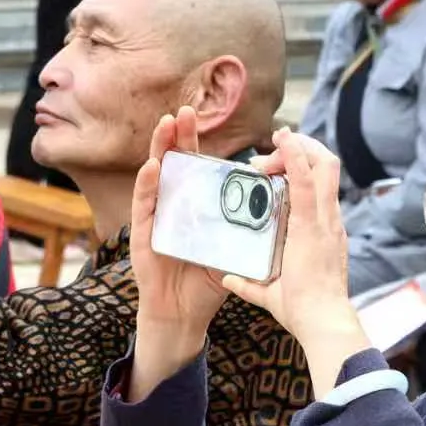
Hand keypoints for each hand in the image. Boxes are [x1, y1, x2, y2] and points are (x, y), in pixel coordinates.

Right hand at [132, 108, 230, 331]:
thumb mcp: (233, 249)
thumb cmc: (206, 282)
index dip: (200, 143)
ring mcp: (156, 218)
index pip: (198, 167)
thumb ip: (249, 228)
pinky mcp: (143, 235)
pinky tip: (152, 167)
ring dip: (161, 149)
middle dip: (180, 135)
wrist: (184, 315)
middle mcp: (173, 205)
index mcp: (196, 205)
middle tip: (185, 110)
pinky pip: (145, 206)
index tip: (204, 117)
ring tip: (167, 124)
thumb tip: (282, 206)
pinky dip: (147, 186)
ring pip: (157, 176)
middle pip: (177, 163)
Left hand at [224, 130, 369, 387]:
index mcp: (322, 232)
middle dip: (301, 150)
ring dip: (299, 147)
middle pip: (327, 167)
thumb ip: (250, 282)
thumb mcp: (271, 290)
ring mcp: (325, 219)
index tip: (267, 171)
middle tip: (268, 157)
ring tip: (278, 140)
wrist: (322, 323)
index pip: (318, 187)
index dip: (299, 169)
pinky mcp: (314, 223)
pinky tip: (283, 139)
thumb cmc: (304, 312)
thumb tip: (229, 278)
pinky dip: (296, 155)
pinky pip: (307, 180)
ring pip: (323, 164)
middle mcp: (328, 220)